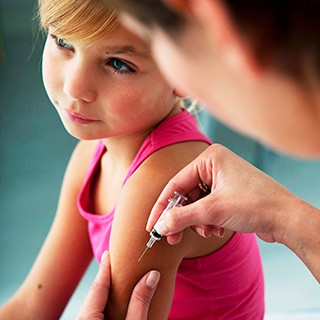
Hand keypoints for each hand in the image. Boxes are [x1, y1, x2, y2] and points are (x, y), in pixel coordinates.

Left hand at [77, 251, 159, 319]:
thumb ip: (140, 302)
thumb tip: (151, 276)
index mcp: (89, 318)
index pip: (98, 286)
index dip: (104, 268)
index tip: (108, 253)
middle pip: (93, 294)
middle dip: (103, 277)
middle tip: (111, 261)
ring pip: (92, 305)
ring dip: (102, 292)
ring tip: (112, 279)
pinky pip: (92, 314)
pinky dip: (101, 304)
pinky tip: (110, 302)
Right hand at [148, 144, 292, 244]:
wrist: (287, 219)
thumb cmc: (255, 205)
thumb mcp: (212, 211)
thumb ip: (181, 217)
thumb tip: (160, 226)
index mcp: (210, 158)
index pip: (176, 183)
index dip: (162, 207)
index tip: (152, 225)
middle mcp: (215, 165)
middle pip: (185, 194)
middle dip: (182, 217)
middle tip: (172, 237)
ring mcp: (222, 178)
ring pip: (196, 203)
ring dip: (197, 221)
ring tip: (208, 231)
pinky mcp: (228, 192)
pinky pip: (207, 206)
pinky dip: (208, 220)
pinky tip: (217, 229)